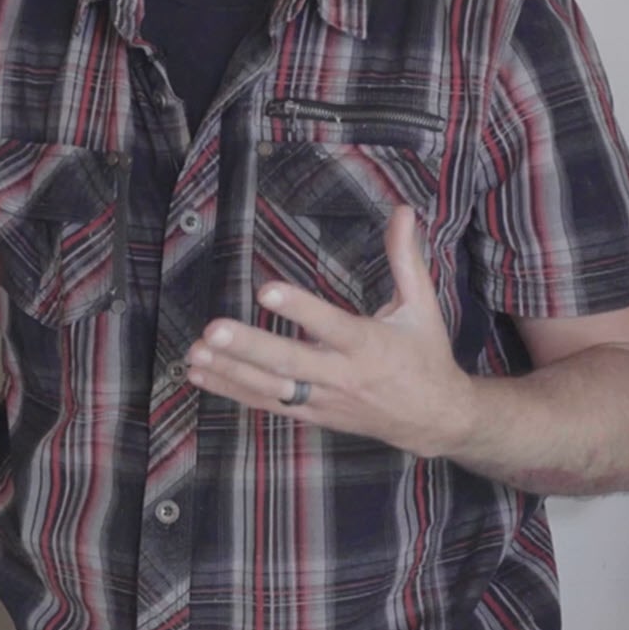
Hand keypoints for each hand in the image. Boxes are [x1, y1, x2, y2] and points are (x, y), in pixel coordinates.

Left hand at [183, 205, 477, 454]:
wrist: (433, 418)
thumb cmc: (425, 355)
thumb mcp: (421, 306)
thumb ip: (406, 258)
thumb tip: (404, 211)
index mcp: (369, 344)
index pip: (330, 325)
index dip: (299, 309)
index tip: (266, 290)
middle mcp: (343, 375)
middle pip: (290, 363)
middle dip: (249, 347)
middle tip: (213, 330)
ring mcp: (324, 399)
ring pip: (272, 389)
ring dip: (230, 372)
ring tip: (195, 352)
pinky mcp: (312, 414)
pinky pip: (267, 405)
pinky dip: (232, 391)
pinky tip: (200, 375)